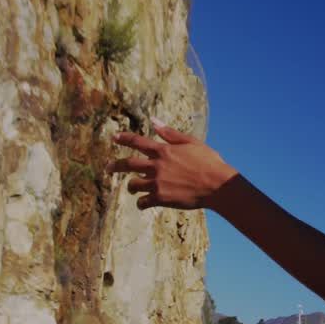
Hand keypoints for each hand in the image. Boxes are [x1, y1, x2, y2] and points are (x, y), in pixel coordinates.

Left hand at [107, 118, 237, 209]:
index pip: (138, 142)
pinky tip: (143, 203)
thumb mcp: (191, 142)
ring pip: (133, 184)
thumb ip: (170, 133)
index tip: (114, 137)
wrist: (218, 185)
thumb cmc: (208, 162)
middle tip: (107, 168)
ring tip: (133, 188)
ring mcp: (158, 183)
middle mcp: (157, 166)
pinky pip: (143, 202)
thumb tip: (154, 120)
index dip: (124, 138)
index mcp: (164, 150)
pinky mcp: (162, 198)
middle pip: (128, 164)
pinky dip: (141, 203)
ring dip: (131, 186)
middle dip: (115, 166)